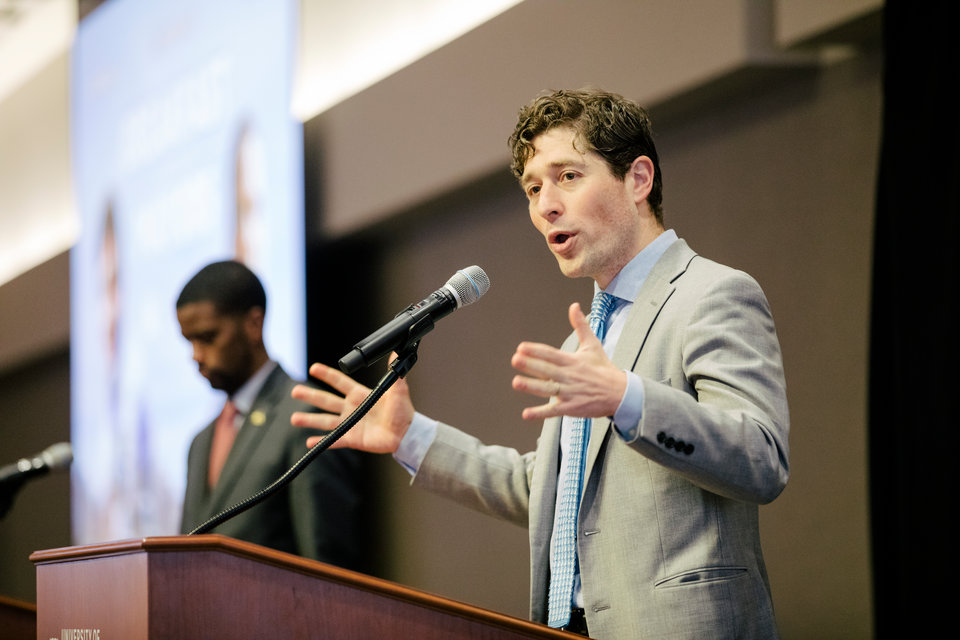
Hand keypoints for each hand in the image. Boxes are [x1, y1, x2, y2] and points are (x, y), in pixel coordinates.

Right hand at [291, 361, 415, 452]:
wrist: (406, 433)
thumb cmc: (402, 411)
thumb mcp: (398, 390)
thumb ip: (395, 374)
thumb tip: (398, 353)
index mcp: (360, 395)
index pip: (339, 382)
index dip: (326, 374)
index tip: (313, 368)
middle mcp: (352, 408)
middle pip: (326, 400)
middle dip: (310, 395)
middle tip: (295, 391)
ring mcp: (350, 423)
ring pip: (325, 421)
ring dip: (309, 420)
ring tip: (294, 418)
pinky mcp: (352, 438)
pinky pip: (334, 440)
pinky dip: (322, 441)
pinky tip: (309, 442)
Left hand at [511, 302, 626, 420]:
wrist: (620, 393)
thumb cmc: (603, 368)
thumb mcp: (592, 345)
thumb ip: (580, 326)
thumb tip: (574, 306)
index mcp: (572, 361)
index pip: (551, 354)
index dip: (536, 351)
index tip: (521, 347)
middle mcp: (569, 376)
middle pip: (547, 370)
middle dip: (531, 365)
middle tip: (515, 359)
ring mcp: (570, 392)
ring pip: (548, 389)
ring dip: (532, 386)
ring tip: (516, 382)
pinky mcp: (572, 408)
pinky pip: (554, 411)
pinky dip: (540, 413)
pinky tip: (526, 414)